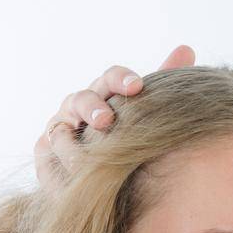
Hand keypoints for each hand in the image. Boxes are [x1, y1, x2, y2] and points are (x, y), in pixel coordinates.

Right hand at [33, 45, 196, 188]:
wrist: (111, 184)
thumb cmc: (130, 138)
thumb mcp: (147, 112)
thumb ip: (164, 81)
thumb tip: (186, 48)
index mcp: (105, 93)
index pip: (111, 79)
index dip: (121, 80)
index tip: (137, 86)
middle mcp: (79, 107)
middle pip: (83, 98)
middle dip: (93, 108)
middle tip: (106, 120)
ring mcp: (59, 129)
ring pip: (61, 128)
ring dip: (73, 140)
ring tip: (88, 156)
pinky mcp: (45, 154)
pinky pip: (49, 155)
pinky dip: (59, 162)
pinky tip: (73, 171)